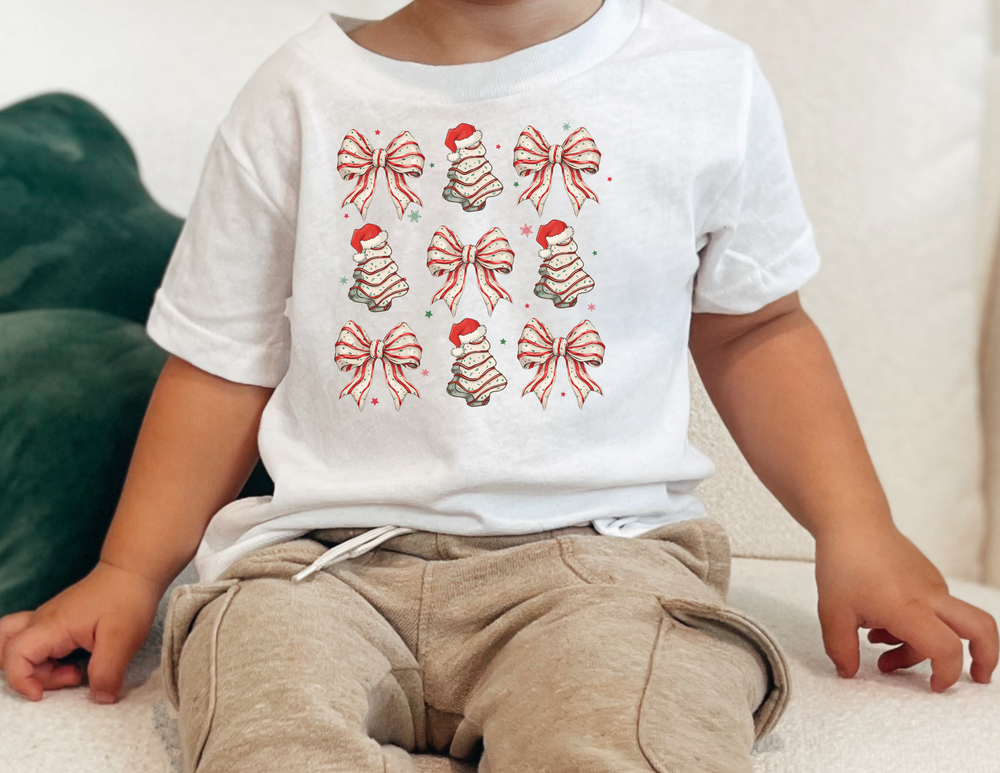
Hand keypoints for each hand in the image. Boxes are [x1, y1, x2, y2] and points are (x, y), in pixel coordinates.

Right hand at [0, 561, 161, 702]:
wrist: (134, 569)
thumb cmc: (128, 598)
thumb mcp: (124, 638)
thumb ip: (108, 671)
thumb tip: (100, 698)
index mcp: (52, 625)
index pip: (14, 655)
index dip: (20, 681)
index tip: (42, 695)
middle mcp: (43, 621)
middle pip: (8, 651)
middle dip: (30, 676)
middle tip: (69, 677)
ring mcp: (49, 619)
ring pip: (19, 646)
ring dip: (37, 667)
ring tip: (73, 670)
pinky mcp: (59, 620)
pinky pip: (36, 643)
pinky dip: (48, 659)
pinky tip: (77, 661)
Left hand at [815, 522, 997, 691]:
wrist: (851, 520)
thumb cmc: (844, 560)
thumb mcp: (832, 612)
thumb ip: (840, 648)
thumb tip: (848, 671)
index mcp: (910, 608)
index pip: (946, 650)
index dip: (946, 674)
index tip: (933, 687)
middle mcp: (930, 596)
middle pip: (981, 628)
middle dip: (986, 658)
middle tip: (974, 676)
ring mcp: (932, 583)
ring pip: (947, 622)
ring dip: (923, 643)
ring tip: (882, 648)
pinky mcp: (926, 575)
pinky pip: (933, 607)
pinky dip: (917, 624)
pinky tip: (882, 624)